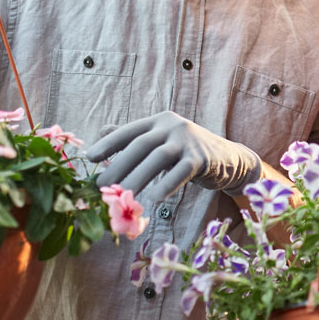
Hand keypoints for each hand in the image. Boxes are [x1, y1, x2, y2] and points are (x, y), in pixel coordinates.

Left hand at [86, 111, 262, 200]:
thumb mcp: (162, 143)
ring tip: (122, 195)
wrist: (228, 160)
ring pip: (158, 158)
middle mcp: (172, 126)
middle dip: (118, 164)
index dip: (109, 143)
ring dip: (137, 177)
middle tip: (100, 184)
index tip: (90, 157)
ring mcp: (188, 140)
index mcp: (158, 121)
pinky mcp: (202, 157)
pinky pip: (181, 171)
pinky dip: (166, 184)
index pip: (129, 131)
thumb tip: (102, 133)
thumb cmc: (188, 154)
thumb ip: (135, 138)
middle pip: (140, 145)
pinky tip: (154, 197)